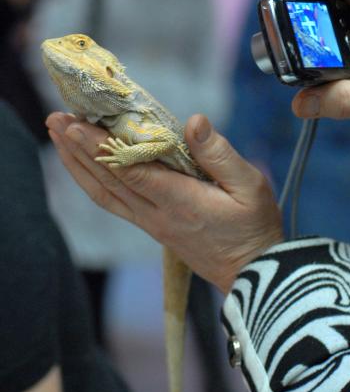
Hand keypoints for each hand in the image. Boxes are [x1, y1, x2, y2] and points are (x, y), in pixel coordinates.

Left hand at [46, 113, 282, 292]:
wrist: (252, 272)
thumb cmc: (255, 226)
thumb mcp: (250, 186)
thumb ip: (219, 154)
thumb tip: (194, 121)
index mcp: (180, 201)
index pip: (131, 170)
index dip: (100, 147)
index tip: (74, 123)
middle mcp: (157, 214)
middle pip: (108, 180)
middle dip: (78, 148)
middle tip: (54, 119)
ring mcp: (151, 223)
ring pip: (105, 194)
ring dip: (78, 166)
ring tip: (58, 139)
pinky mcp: (152, 228)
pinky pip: (114, 204)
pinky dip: (94, 184)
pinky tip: (85, 170)